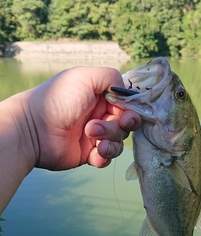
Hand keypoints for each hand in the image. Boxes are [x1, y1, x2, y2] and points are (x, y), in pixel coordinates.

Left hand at [23, 66, 141, 169]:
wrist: (34, 129)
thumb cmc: (58, 99)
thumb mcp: (85, 77)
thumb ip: (111, 77)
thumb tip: (125, 92)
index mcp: (100, 96)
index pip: (126, 104)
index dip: (131, 110)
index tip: (127, 114)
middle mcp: (99, 115)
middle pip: (126, 124)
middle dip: (122, 125)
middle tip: (114, 124)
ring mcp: (94, 136)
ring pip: (119, 141)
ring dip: (111, 139)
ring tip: (91, 135)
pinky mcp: (89, 154)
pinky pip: (107, 158)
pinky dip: (104, 156)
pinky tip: (94, 152)